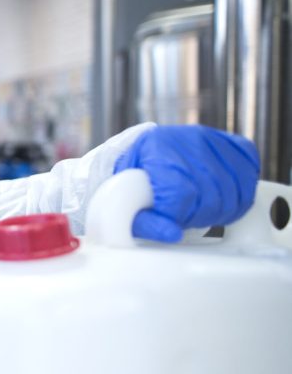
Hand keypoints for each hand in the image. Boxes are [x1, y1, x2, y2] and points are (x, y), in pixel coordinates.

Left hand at [113, 125, 259, 242]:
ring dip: (220, 209)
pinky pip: (249, 171)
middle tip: (185, 216)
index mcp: (154, 151)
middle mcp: (185, 140)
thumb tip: (172, 235)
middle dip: (198, 216)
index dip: (179, 215)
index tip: (171, 217)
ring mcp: (210, 139)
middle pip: (211, 195)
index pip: (181, 193)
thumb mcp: (124, 204)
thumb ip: (145, 223)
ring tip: (200, 209)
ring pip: (235, 190)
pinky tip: (220, 196)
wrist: (143, 153)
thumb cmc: (133, 181)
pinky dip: (241, 192)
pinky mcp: (228, 142)